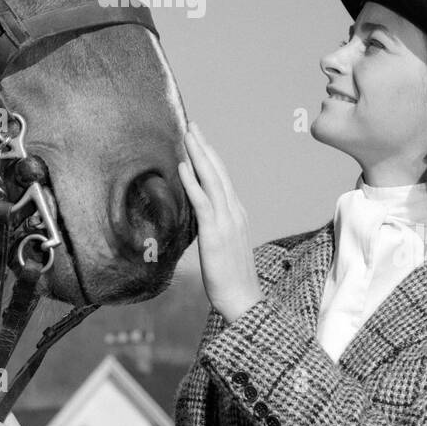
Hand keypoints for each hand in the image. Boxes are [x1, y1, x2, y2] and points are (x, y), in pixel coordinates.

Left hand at [176, 120, 263, 322]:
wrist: (243, 299)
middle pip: (218, 171)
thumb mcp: (222, 245)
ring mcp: (227, 221)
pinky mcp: (215, 233)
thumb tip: (199, 216)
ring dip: (199, 155)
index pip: (222, 177)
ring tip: (187, 135)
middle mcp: (234, 211)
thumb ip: (213, 226)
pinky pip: (203, 202)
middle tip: (192, 125)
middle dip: (204, 146)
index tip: (199, 139)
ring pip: (212, 180)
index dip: (210, 156)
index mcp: (236, 213)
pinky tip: (183, 167)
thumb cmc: (230, 277)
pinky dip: (193, 182)